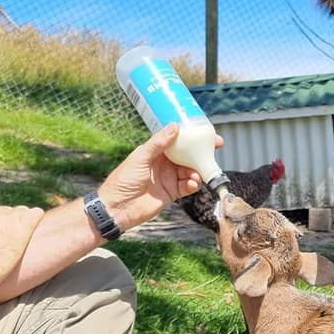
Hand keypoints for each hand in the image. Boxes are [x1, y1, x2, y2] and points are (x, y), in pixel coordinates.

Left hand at [99, 123, 222, 229]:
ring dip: (197, 171)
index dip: (192, 136)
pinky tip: (193, 184)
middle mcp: (164, 163)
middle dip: (201, 152)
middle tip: (215, 148)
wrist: (118, 207)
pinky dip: (193, 184)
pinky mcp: (171, 193)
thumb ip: (158, 143)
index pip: (178, 141)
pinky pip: (187, 187)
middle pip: (188, 155)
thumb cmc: (124, 179)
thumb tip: (175, 126)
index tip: (206, 132)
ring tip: (197, 174)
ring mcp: (169, 178)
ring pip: (190, 171)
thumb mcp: (140, 157)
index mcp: (156, 151)